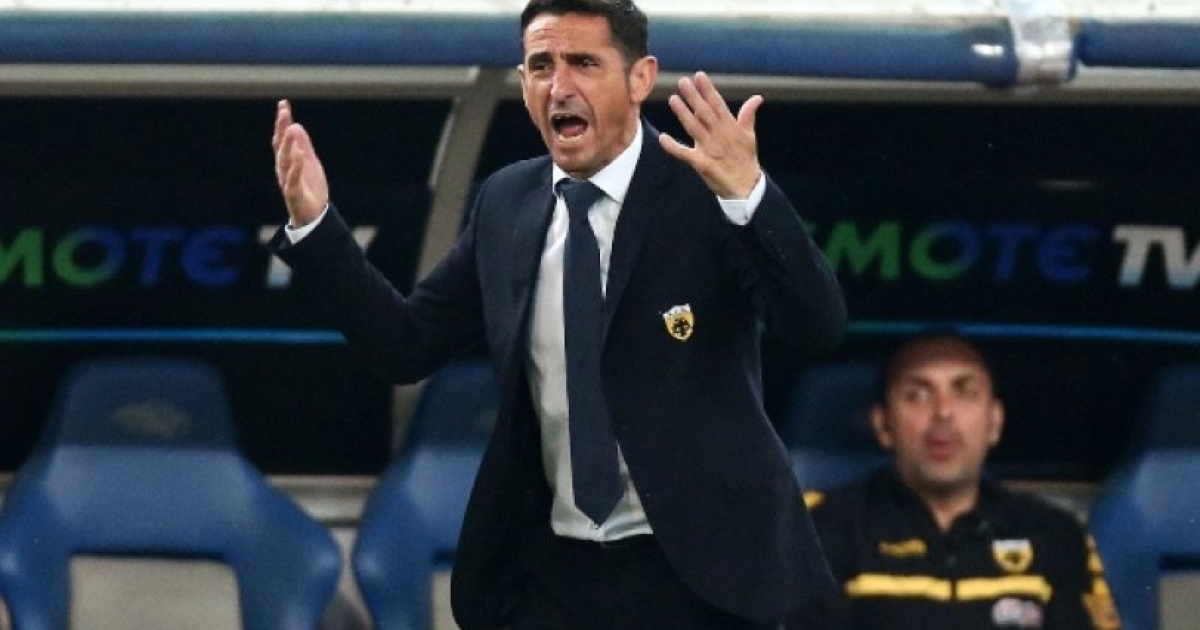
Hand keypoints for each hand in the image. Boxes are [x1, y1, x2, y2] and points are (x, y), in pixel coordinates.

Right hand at [271, 99, 328, 227]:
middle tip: (284, 112)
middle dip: (281, 128)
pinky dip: (295, 168)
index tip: (284, 104)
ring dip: (287, 145)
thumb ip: (304, 146)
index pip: (282, 138)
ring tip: (290, 129)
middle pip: (280, 146)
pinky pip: (292, 180)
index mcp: (288, 160)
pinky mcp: (294, 195)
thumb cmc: (310, 189)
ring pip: (284, 161)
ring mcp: (287, 181)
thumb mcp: (310, 163)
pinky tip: (298, 156)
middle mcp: (284, 169)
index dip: (282, 122)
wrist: (314, 216)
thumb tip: (295, 125)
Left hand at [659, 72, 762, 198]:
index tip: (699, 76)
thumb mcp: (749, 136)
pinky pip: (685, 154)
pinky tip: (663, 138)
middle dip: (694, 97)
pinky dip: (674, 147)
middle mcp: (719, 135)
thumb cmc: (745, 160)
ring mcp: (710, 149)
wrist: (746, 186)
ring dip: (683, 114)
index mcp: (730, 127)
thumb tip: (757, 97)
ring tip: (673, 99)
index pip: (717, 104)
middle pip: (704, 112)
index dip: (708, 90)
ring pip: (694, 128)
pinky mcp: (702, 163)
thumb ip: (748, 115)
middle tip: (683, 82)